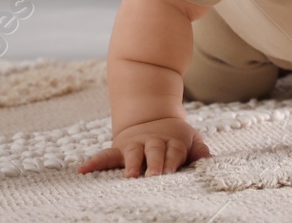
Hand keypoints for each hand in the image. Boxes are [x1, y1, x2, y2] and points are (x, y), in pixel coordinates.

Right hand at [78, 118, 211, 177]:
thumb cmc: (174, 138)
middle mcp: (152, 142)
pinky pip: (105, 155)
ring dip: (131, 164)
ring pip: (132, 153)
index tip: (172, 170)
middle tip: (154, 176)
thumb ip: (199, 150)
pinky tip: (82, 170)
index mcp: (171, 141)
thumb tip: (208, 159)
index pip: (174, 151)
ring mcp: (134, 145)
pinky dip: (94, 162)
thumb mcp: (190, 139)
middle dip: (154, 164)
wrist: (152, 116)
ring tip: (129, 176)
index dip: (173, 159)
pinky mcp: (119, 149)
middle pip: (154, 152)